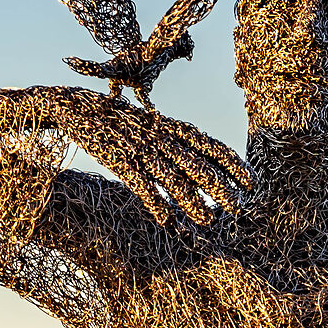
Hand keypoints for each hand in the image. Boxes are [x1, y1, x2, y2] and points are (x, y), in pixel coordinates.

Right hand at [43, 88, 251, 228]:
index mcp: (170, 126)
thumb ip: (170, 139)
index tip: (250, 180)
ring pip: (173, 178)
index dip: (231, 164)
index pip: (209, 145)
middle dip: (220, 186)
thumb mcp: (149, 124)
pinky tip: (169, 221)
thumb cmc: (116, 119)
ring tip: (209, 219)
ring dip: (193, 201)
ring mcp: (141, 150)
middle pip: (197, 164)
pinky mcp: (120, 161)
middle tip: (238, 207)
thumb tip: (196, 158)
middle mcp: (160, 137)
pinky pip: (142, 186)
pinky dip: (156, 203)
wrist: (76, 105)